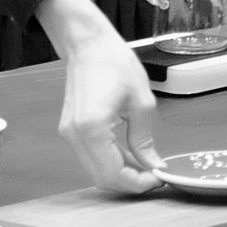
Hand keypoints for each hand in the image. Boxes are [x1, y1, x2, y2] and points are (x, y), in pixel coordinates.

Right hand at [36, 0, 163, 192]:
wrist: (88, 43)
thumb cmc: (113, 61)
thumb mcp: (142, 100)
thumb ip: (145, 138)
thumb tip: (152, 163)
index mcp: (92, 127)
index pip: (113, 173)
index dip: (137, 183)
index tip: (157, 178)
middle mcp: (75, 134)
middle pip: (102, 177)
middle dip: (129, 182)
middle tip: (153, 175)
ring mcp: (69, 133)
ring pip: (95, 170)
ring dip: (120, 172)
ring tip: (145, 164)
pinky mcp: (70, 129)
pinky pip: (91, 156)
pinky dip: (110, 161)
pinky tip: (128, 154)